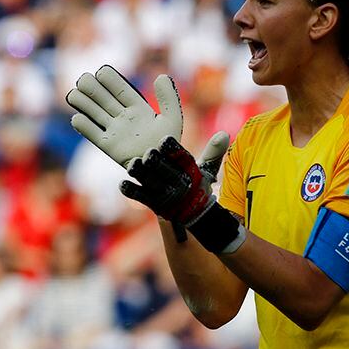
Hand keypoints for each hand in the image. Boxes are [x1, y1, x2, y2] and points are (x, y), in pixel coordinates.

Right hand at [66, 65, 182, 166]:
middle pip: (104, 99)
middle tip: (83, 79)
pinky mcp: (109, 146)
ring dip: (84, 103)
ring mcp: (115, 131)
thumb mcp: (173, 118)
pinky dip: (85, 127)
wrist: (162, 168)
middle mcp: (124, 117)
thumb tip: (161, 76)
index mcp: (138, 108)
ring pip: (96, 113)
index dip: (111, 80)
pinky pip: (94, 134)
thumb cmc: (169, 144)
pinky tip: (77, 118)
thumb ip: (168, 97)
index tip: (101, 71)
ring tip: (73, 94)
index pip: (121, 90)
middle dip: (93, 88)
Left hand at [120, 132, 245, 253]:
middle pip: (166, 171)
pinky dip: (132, 191)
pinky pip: (141, 197)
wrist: (196, 214)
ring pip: (151, 182)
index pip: (182, 159)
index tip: (165, 141)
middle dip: (157, 162)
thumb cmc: (198, 184)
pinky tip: (123, 184)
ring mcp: (166, 195)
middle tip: (149, 152)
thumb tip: (224, 134)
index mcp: (191, 172)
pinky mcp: (154, 204)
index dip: (173, 150)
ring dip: (141, 173)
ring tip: (133, 164)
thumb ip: (213, 151)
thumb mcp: (208, 168)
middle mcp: (179, 184)